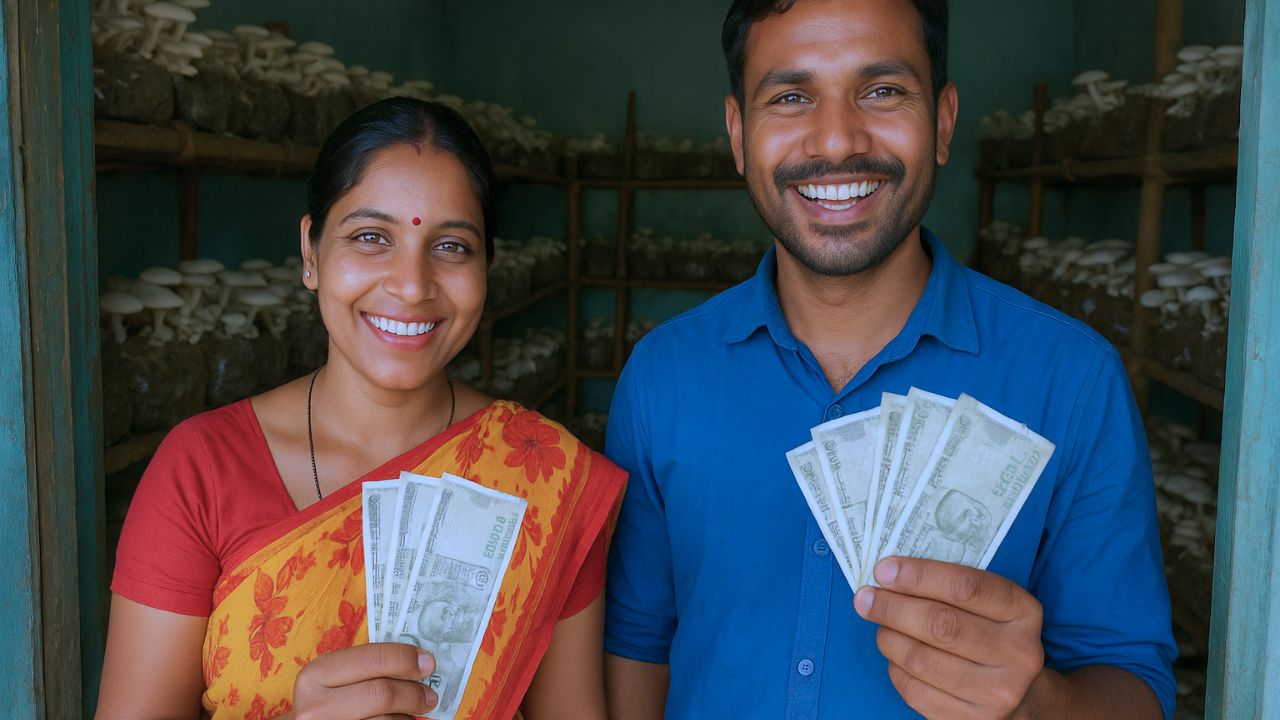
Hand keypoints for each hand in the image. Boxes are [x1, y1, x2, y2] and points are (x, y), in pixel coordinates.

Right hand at [286, 642, 438, 719]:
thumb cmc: (330, 700)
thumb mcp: (336, 678)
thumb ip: (368, 667)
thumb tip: (419, 662)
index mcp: (316, 675)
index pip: (372, 660)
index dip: (405, 659)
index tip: (428, 663)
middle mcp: (316, 706)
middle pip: (381, 694)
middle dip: (414, 693)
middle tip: (430, 696)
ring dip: (408, 716)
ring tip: (412, 712)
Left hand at [854, 557, 1043, 719]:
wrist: (1023, 696)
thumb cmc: (991, 635)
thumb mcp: (989, 605)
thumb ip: (948, 586)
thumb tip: (888, 575)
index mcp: (1023, 613)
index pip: (966, 587)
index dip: (919, 576)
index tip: (883, 570)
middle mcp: (1018, 654)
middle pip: (940, 625)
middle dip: (892, 608)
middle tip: (865, 598)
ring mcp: (998, 693)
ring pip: (921, 660)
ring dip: (889, 638)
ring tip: (882, 627)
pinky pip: (915, 690)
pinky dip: (895, 668)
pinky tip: (897, 656)